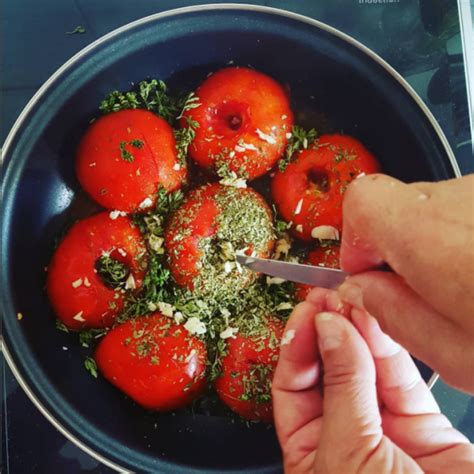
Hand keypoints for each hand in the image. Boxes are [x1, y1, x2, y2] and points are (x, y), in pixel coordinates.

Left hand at [272, 288, 473, 472]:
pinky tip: (380, 322)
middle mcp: (345, 440)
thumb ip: (342, 389)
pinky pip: (401, 379)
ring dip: (359, 333)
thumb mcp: (351, 459)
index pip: (292, 389)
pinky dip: (391, 348)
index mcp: (313, 456)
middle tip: (329, 299)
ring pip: (366, 370)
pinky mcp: (426, 427)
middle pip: (328, 373)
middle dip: (327, 333)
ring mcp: (386, 432)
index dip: (297, 348)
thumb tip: (330, 331)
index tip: (307, 315)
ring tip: (355, 301)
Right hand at [338, 174, 473, 391]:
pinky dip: (469, 240)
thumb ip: (391, 314)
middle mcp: (462, 199)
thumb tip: (361, 291)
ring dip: (439, 245)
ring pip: (439, 210)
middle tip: (420, 292)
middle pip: (400, 206)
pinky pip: (469, 212)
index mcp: (429, 234)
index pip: (362, 202)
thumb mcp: (456, 352)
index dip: (356, 238)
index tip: (368, 271)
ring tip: (468, 290)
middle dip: (398, 247)